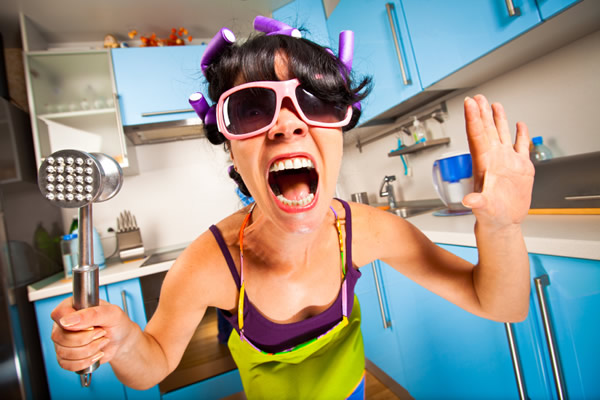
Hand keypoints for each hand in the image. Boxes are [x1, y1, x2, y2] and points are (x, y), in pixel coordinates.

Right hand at [50, 297, 131, 371]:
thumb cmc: (117, 324)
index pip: (59, 314)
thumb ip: (91, 314)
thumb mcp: (111, 314)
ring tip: (101, 342)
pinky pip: (66, 364)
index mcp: (72, 307)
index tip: (93, 326)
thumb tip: (67, 320)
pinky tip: (95, 354)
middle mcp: (63, 324)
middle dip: (86, 339)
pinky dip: (84, 362)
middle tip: (101, 333)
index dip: (74, 324)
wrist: (122, 341)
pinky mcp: (65, 356)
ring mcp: (62, 341)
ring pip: (63, 352)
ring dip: (88, 350)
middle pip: (59, 336)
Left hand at [462, 95, 533, 228]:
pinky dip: (520, 135)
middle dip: (482, 113)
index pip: (477, 136)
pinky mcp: (520, 168)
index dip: (473, 118)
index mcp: (484, 164)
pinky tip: (520, 125)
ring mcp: (507, 162)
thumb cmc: (490, 217)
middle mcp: (494, 159)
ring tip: (494, 104)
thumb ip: (478, 202)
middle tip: (477, 97)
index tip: (469, 103)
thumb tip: (469, 200)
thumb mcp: (483, 209)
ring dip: (497, 120)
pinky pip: (520, 147)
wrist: (503, 223)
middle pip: (486, 131)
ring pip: (501, 135)